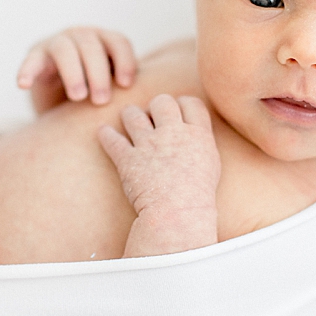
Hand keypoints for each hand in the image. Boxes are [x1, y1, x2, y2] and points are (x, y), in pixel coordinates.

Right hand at [17, 27, 136, 112]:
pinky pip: (31, 60)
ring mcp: (57, 43)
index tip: (126, 85)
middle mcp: (81, 36)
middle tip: (101, 100)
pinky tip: (23, 84)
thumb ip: (129, 90)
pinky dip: (27, 70)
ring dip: (73, 72)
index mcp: (105, 41)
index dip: (125, 61)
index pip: (118, 42)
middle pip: (92, 45)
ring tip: (78, 97)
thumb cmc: (95, 98)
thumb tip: (155, 104)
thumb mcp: (115, 90)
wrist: (60, 102)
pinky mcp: (35, 55)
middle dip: (98, 73)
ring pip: (65, 49)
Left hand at [97, 94, 220, 257]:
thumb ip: (202, 144)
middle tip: (153, 114)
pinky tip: (103, 132)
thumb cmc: (199, 196)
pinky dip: (106, 135)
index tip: (178, 109)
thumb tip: (196, 135)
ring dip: (130, 114)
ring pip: (133, 114)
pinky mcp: (127, 159)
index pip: (190, 103)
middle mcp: (172, 133)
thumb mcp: (212, 165)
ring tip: (129, 117)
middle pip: (162, 102)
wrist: (178, 214)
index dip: (183, 104)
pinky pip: (112, 140)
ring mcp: (148, 145)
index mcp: (197, 134)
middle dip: (156, 105)